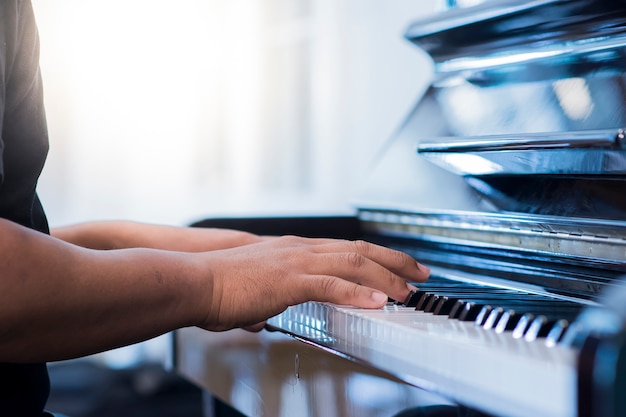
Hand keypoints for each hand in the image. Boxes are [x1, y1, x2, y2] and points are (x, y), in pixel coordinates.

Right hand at [193, 236, 428, 331]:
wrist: (195, 281)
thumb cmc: (219, 287)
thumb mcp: (252, 290)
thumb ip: (265, 301)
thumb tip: (265, 317)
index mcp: (295, 250)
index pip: (346, 248)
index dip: (377, 257)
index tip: (397, 265)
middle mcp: (301, 249)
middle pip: (359, 250)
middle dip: (395, 260)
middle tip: (421, 272)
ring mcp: (296, 262)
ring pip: (353, 264)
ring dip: (386, 277)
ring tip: (409, 290)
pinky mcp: (289, 280)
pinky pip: (332, 285)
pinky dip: (358, 293)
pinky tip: (378, 301)